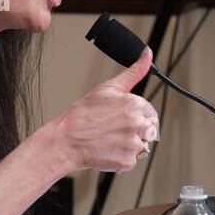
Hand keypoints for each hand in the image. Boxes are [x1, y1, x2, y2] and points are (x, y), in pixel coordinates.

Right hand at [50, 47, 158, 172]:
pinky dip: (120, 159)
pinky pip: (130, 161)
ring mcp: (133, 144)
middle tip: (111, 130)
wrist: (64, 141)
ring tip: (107, 140)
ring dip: (126, 146)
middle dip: (133, 131)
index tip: (118, 118)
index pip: (150, 113)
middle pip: (147, 130)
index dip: (134, 116)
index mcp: (136, 104)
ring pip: (140, 146)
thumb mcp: (108, 88)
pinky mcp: (127, 161)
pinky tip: (106, 150)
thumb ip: (134, 72)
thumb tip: (147, 54)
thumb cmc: (82, 115)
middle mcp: (138, 124)